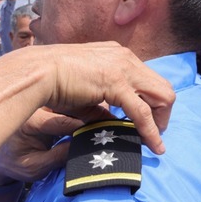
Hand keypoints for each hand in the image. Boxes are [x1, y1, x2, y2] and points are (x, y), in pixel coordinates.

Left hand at [0, 107, 103, 183]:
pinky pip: (74, 104)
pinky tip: (105, 114)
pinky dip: (89, 109)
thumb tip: (83, 148)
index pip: (61, 122)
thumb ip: (56, 158)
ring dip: (94, 108)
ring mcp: (45, 104)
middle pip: (71, 106)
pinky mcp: (52, 105)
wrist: (1, 154)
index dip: (84, 127)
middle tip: (114, 121)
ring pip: (75, 102)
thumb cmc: (15, 164)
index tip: (103, 131)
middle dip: (93, 113)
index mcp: (30, 122)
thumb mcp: (34, 168)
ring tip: (113, 117)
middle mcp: (37, 108)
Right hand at [39, 42, 173, 154]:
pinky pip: (142, 111)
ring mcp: (123, 68)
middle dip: (163, 112)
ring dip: (161, 121)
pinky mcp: (116, 83)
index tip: (148, 121)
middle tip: (154, 133)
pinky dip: (150, 131)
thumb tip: (112, 120)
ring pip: (161, 97)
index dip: (152, 102)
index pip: (148, 79)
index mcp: (117, 55)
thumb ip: (101, 103)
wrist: (37, 72)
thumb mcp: (85, 90)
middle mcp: (125, 57)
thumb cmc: (52, 81)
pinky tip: (153, 146)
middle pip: (163, 86)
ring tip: (155, 142)